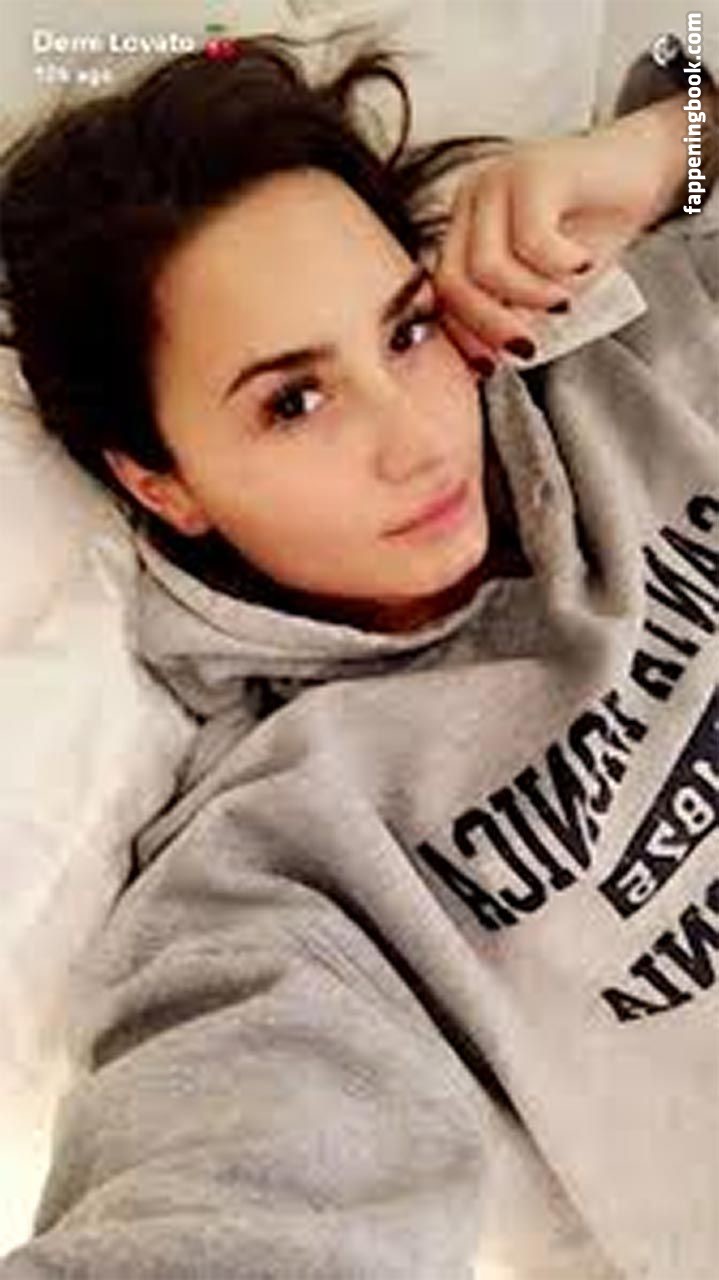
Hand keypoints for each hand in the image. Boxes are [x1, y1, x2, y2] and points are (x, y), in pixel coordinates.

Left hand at [432, 93, 686, 367]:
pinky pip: (531, 239)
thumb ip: (513, 311)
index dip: (462, 336)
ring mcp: (499, 179)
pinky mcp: (535, 169)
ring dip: (529, 298)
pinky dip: (559, 267)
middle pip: (453, 280)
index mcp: (465, 226)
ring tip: (564, 303)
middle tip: (528, 349)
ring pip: (487, 266)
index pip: (441, 290)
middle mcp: (472, 199)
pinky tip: (583, 266)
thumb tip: (491, 357)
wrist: (648, 169)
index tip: (492, 367)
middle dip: (489, 327)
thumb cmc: (595, 233)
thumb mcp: (545, 285)